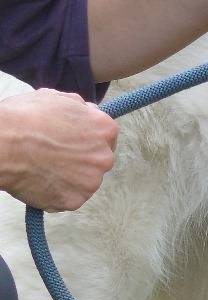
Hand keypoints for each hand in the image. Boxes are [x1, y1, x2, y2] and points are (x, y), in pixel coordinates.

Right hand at [0, 90, 118, 210]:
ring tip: (44, 169)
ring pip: (83, 182)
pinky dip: (56, 194)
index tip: (73, 144)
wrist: (3, 145)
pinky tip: (40, 182)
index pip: (105, 138)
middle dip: (81, 161)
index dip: (88, 140)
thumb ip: (80, 107)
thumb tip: (86, 112)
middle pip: (97, 161)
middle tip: (55, 158)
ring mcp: (90, 182)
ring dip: (69, 179)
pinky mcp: (73, 200)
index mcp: (105, 129)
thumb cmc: (25, 118)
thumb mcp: (58, 98)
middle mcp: (104, 157)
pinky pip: (68, 199)